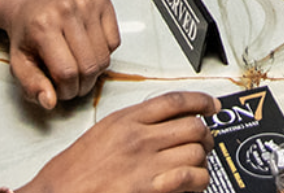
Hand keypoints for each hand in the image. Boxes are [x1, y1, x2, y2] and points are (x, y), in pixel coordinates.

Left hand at [0, 0, 121, 109]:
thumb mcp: (19, 62)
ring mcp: (87, 1)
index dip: (67, 90)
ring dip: (94, 70)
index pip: (67, 72)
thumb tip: (50, 101)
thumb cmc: (26, 31)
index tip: (61, 90)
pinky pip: (114, 41)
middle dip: (82, 84)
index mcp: (43, 25)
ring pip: (104, 57)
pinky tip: (88, 47)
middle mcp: (67, 9)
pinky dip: (104, 52)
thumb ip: (32, 85)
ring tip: (79, 65)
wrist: (30, 1)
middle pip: (89, 65)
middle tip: (72, 82)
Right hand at [8, 91, 216, 192]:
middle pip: (192, 126)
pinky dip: (198, 181)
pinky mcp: (149, 188)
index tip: (211, 106)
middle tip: (205, 143)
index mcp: (125, 120)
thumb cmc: (72, 173)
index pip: (174, 101)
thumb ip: (130, 125)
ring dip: (202, 161)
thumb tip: (160, 125)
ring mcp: (145, 163)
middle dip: (204, 136)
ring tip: (198, 167)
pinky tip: (194, 185)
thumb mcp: (100, 134)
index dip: (200, 101)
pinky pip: (189, 177)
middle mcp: (138, 137)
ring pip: (195, 152)